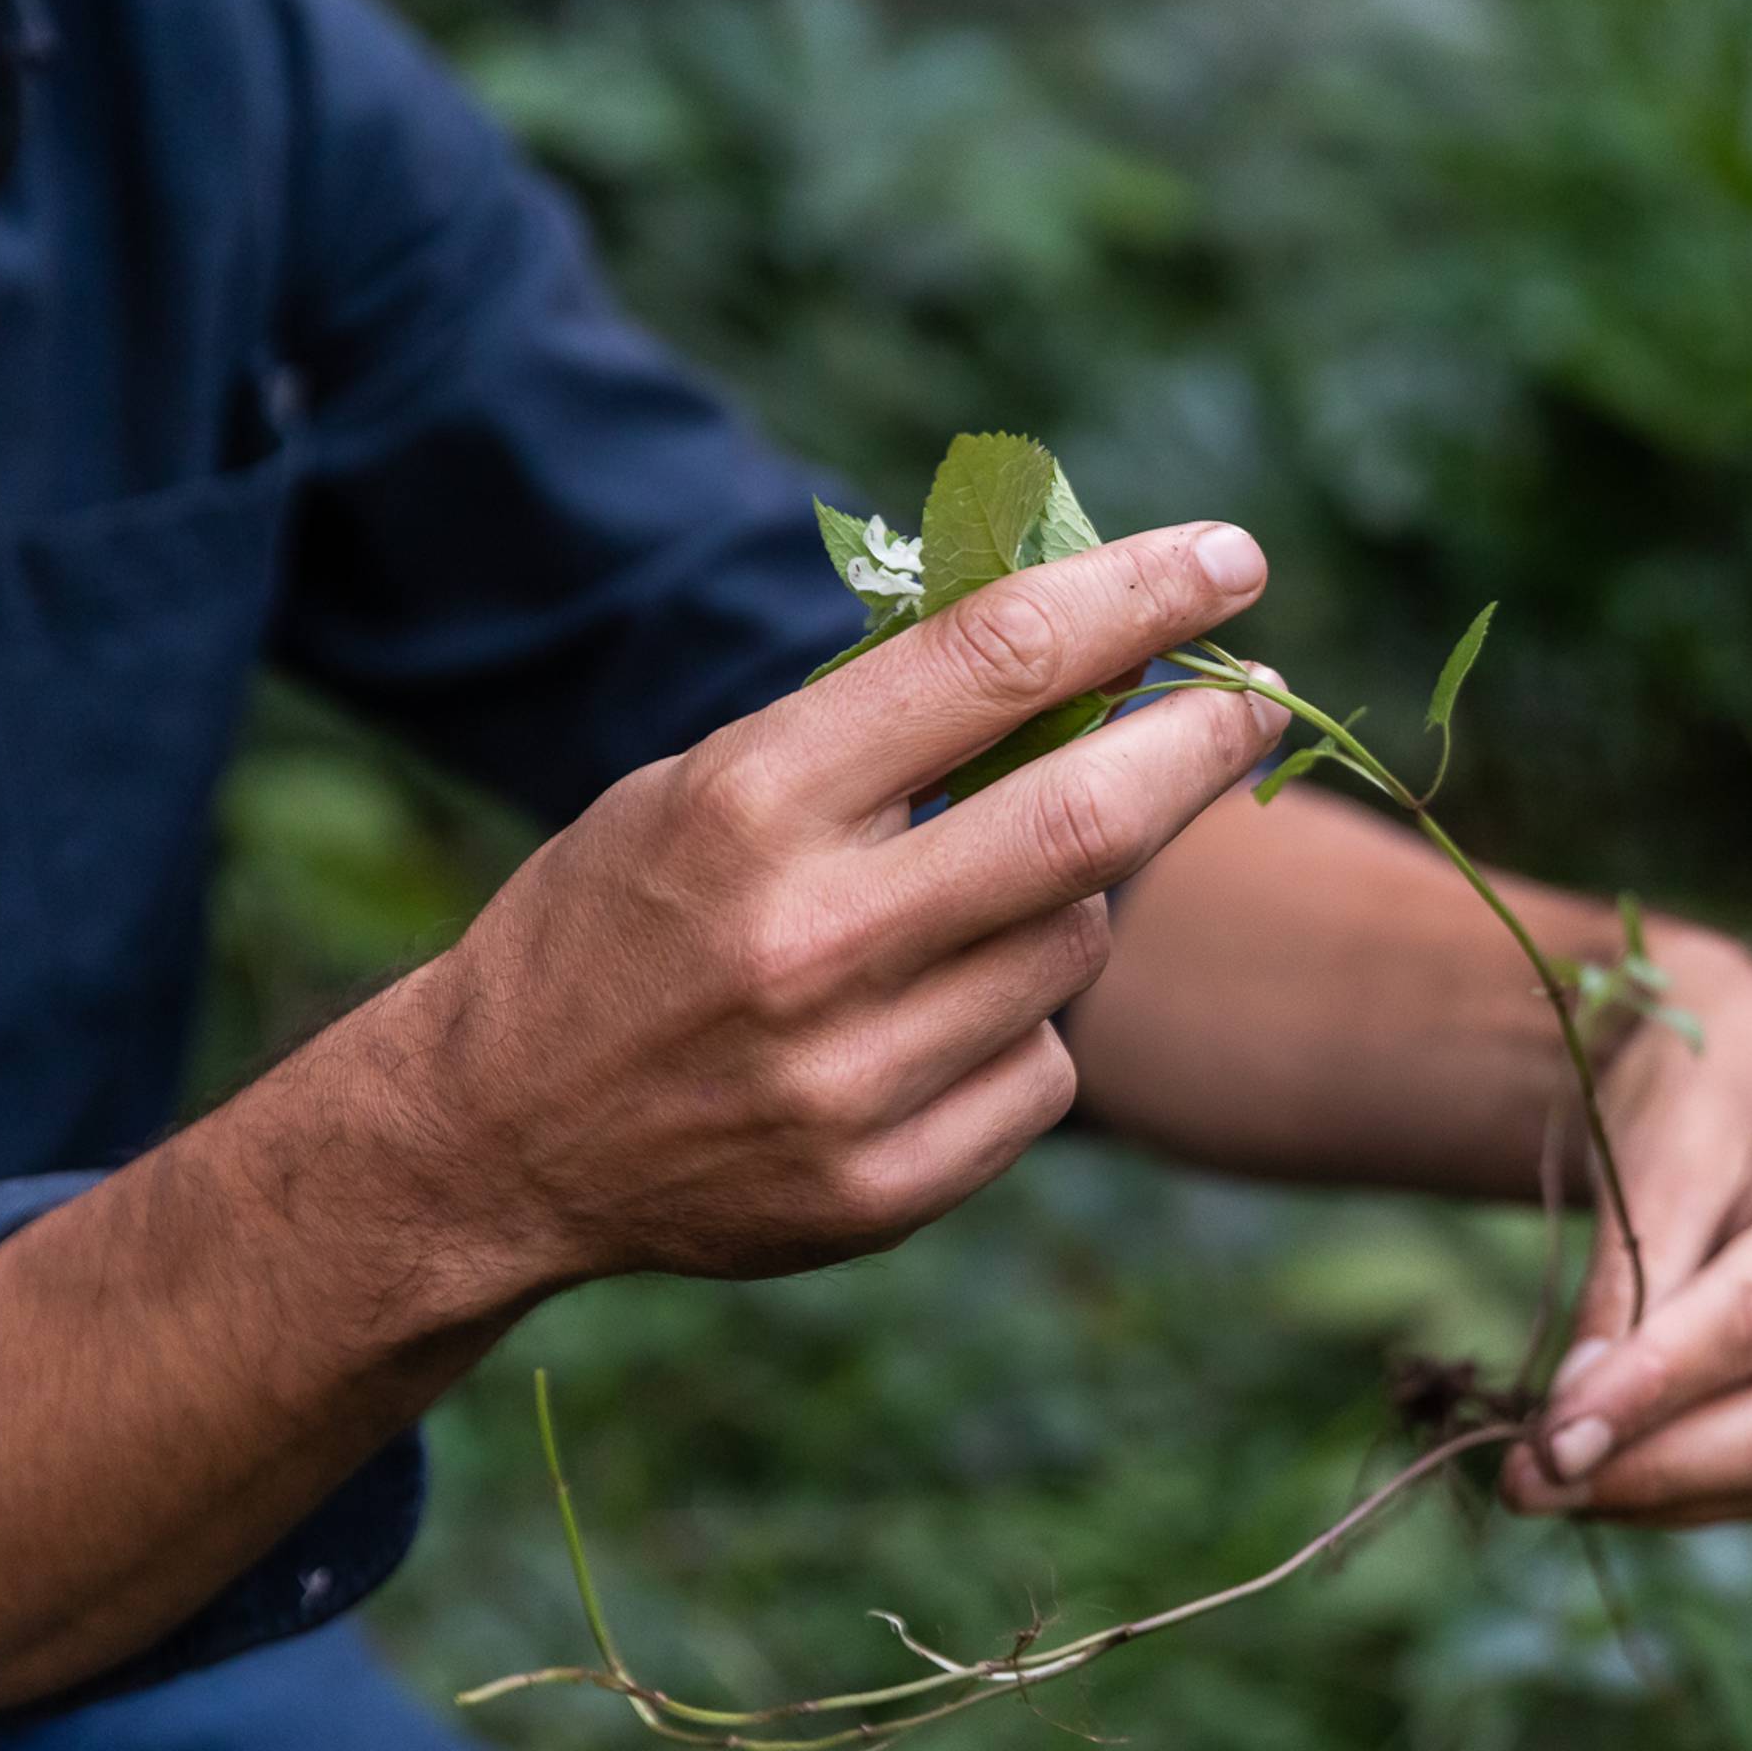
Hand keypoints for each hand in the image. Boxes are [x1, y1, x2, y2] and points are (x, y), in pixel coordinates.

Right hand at [355, 520, 1286, 1307]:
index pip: (994, 659)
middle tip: (1262, 700)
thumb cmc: (625, 915)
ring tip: (981, 901)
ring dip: (1074, 901)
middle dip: (1206, 742)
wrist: (490, 1136)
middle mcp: (807, 939)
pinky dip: (1023, 1027)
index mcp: (750, 800)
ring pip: (1076, 948)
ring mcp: (850, 1078)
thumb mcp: (706, 778)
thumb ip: (878, 723)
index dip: (1139, 598)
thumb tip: (1089, 630)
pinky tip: (931, 1023)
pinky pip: (1042, 1070)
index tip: (1233, 559)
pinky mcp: (884, 1191)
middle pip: (1090, 820)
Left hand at [1502, 933, 1751, 1526]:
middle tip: (1525, 1485)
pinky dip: (1678, 1489)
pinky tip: (1596, 1473)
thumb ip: (1628, 1282)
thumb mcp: (1660, 1150)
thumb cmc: (1709, 1084)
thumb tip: (1573, 1426)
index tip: (1550, 1443)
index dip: (1652, 1390)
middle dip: (1652, 1468)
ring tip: (1538, 1482)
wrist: (1751, 1073)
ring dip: (1655, 1492)